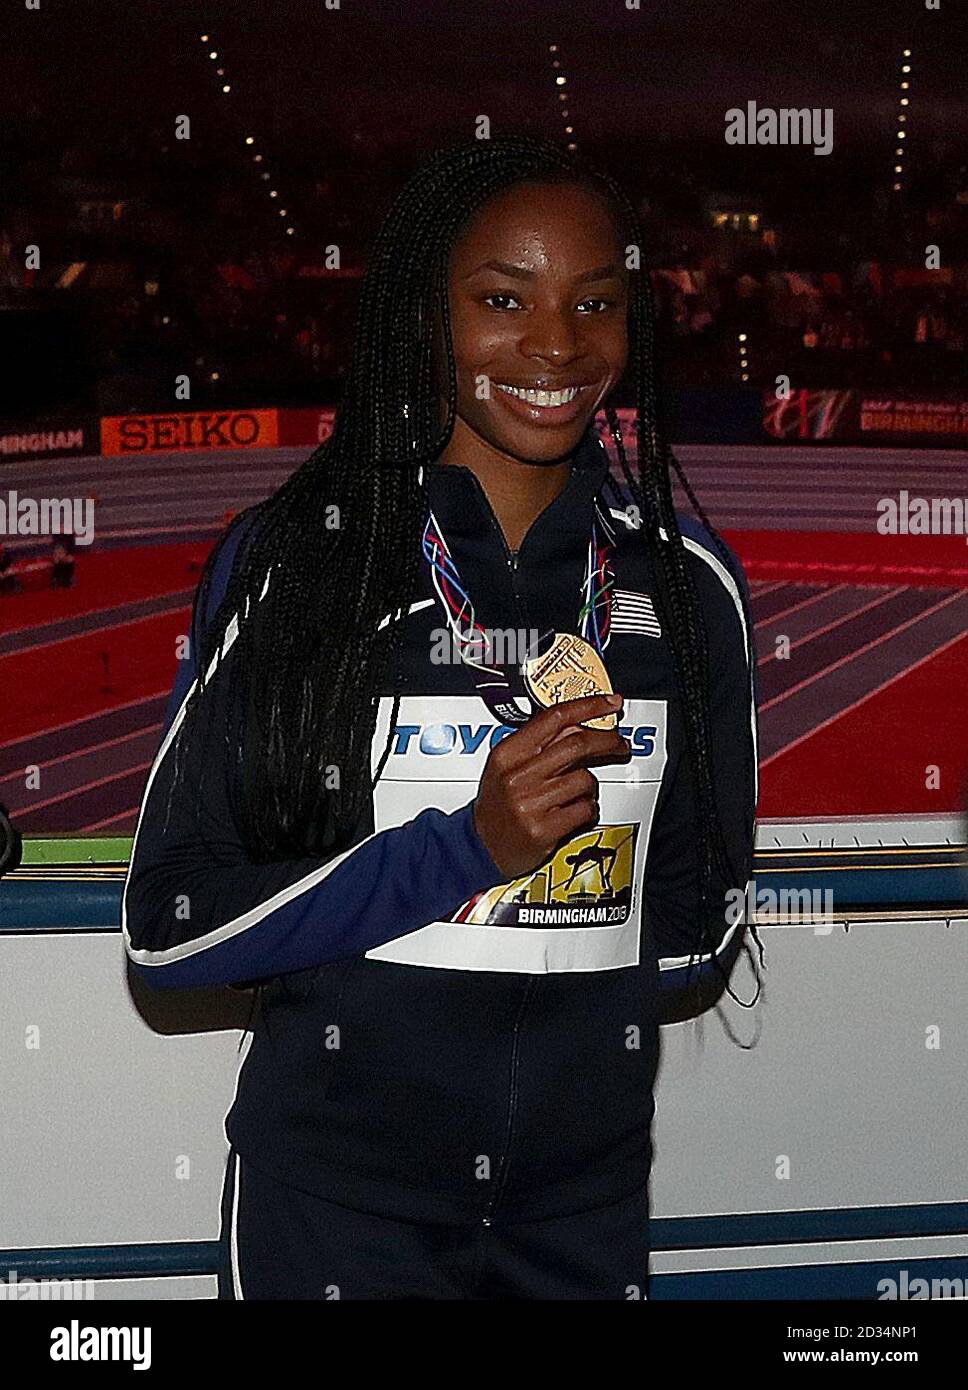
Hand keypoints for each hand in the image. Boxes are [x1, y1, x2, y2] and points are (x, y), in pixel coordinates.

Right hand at [472, 692, 628, 878]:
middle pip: (577, 744)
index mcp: (508, 753)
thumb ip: (540, 743)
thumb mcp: (507, 765)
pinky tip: (575, 810)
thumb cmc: (497, 803)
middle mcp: (518, 775)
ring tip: (578, 792)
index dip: (589, 706)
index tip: (610, 703)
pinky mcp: (544, 829)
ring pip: (585, 779)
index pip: (555, 718)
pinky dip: (588, 808)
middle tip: (619, 742)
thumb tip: (580, 723)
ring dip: (590, 785)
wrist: (481, 845)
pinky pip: (585, 809)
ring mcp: (531, 803)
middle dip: (607, 740)